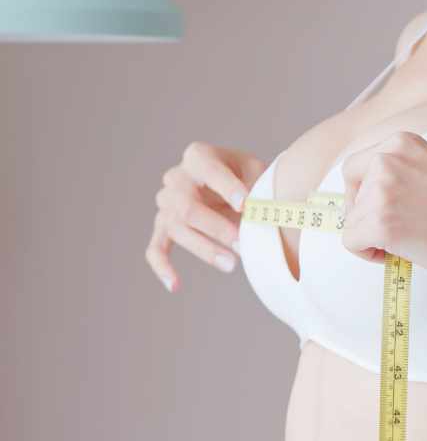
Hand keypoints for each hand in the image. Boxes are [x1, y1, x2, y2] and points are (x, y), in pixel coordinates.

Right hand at [146, 142, 264, 291]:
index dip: (227, 187)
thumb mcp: (256, 172)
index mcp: (198, 156)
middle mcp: (176, 178)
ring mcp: (166, 203)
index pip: (210, 170)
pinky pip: (156, 248)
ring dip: (204, 249)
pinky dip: (162, 267)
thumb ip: (254, 187)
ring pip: (177, 230)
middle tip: (243, 243)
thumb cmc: (247, 177)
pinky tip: (176, 285)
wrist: (235, 187)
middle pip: (188, 206)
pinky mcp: (163, 227)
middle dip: (216, 227)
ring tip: (233, 264)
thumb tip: (258, 213)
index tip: (246, 204)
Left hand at [338, 131, 426, 286]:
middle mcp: (386, 158)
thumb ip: (401, 175)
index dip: (364, 194)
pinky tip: (401, 254)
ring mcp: (381, 189)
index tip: (382, 210)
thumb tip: (367, 199)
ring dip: (373, 237)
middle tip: (392, 230)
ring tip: (412, 241)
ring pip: (351, 220)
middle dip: (362, 213)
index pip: (357, 166)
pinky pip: (351, 243)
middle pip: (348, 191)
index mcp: (401, 142)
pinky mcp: (379, 222)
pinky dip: (369, 255)